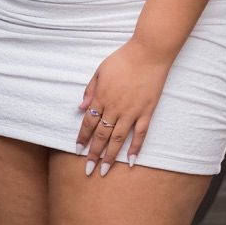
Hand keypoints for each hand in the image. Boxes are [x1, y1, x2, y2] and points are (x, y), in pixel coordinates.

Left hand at [76, 40, 171, 173]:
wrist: (148, 53)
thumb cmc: (122, 59)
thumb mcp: (99, 71)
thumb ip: (90, 91)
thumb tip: (80, 108)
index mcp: (101, 98)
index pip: (88, 123)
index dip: (82, 138)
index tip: (77, 151)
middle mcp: (114, 108)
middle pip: (101, 136)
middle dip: (93, 154)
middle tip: (88, 170)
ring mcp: (132, 111)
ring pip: (118, 139)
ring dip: (110, 156)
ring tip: (104, 171)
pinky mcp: (147, 111)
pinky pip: (140, 134)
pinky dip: (135, 148)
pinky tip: (130, 161)